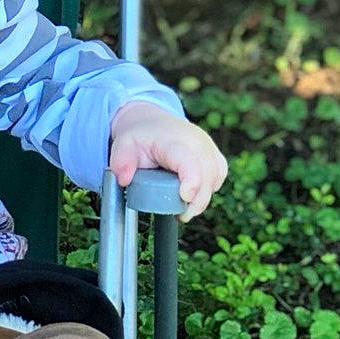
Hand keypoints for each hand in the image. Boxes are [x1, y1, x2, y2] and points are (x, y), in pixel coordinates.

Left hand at [108, 100, 227, 220]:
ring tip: (183, 207)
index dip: (192, 181)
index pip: (189, 161)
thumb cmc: (139, 137)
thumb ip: (121, 163)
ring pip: (215, 178)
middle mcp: (196, 142)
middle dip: (195, 201)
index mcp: (173, 141)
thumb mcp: (122, 146)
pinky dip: (209, 189)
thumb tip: (125, 180)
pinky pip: (218, 176)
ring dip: (202, 198)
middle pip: (206, 176)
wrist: (151, 123)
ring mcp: (208, 147)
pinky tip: (194, 195)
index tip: (185, 197)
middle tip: (179, 215)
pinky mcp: (213, 155)